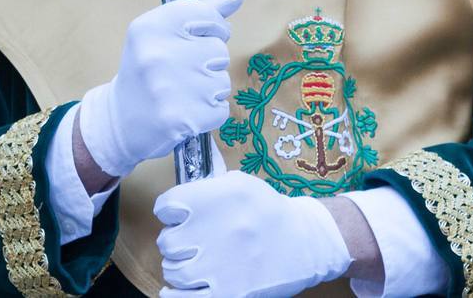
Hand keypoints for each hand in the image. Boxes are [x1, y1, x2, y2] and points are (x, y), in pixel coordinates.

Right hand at [77, 0, 244, 177]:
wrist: (121, 121)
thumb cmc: (146, 70)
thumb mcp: (161, 32)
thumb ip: (202, 10)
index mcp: (150, 27)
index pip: (206, 12)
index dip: (211, 27)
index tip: (198, 38)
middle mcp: (158, 54)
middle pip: (219, 50)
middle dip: (209, 62)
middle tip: (181, 73)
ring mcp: (171, 89)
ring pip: (222, 81)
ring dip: (210, 90)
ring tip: (183, 94)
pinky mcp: (184, 119)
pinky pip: (222, 108)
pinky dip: (209, 112)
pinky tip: (186, 112)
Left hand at [154, 171, 351, 297]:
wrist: (305, 243)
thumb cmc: (269, 211)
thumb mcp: (240, 185)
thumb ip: (205, 189)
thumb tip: (176, 202)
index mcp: (217, 198)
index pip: (166, 206)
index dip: (170, 211)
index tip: (176, 216)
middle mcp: (215, 230)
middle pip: (167, 242)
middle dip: (175, 241)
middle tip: (191, 241)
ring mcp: (219, 265)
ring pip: (173, 270)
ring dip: (180, 266)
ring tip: (196, 262)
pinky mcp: (228, 293)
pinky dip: (174, 293)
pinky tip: (178, 288)